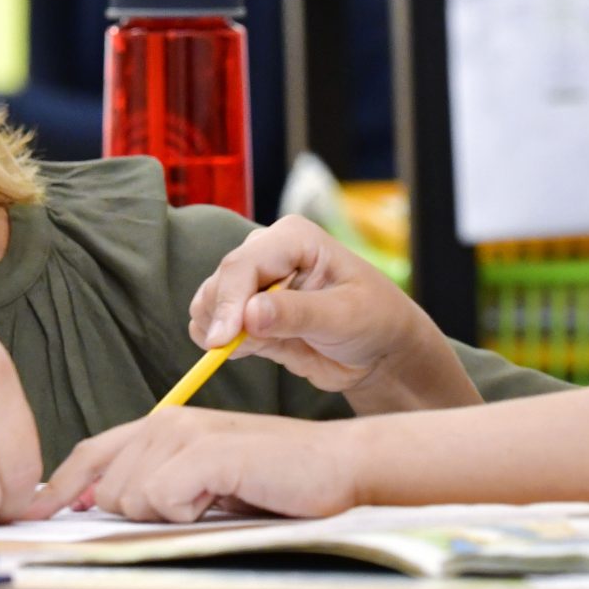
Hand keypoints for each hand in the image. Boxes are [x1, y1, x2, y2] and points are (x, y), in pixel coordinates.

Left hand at [30, 408, 363, 522]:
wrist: (339, 468)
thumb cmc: (275, 482)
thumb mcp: (202, 485)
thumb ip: (152, 487)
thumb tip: (90, 505)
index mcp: (161, 426)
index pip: (89, 456)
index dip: (57, 489)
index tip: (35, 516)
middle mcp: (165, 420)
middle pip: (107, 490)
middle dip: (142, 514)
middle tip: (198, 507)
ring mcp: (185, 432)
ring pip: (131, 499)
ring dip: (171, 515)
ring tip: (217, 500)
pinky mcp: (207, 451)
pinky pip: (163, 500)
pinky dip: (190, 513)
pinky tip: (225, 498)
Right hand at [191, 218, 476, 412]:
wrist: (379, 350)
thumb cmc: (375, 320)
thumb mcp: (345, 316)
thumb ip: (298, 314)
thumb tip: (250, 314)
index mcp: (293, 238)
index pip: (244, 264)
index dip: (228, 301)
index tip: (223, 339)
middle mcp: (267, 253)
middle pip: (220, 281)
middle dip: (220, 317)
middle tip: (230, 349)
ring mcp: (254, 283)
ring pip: (209, 302)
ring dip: (218, 330)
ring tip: (257, 347)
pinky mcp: (246, 312)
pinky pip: (213, 325)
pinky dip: (222, 342)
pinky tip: (252, 350)